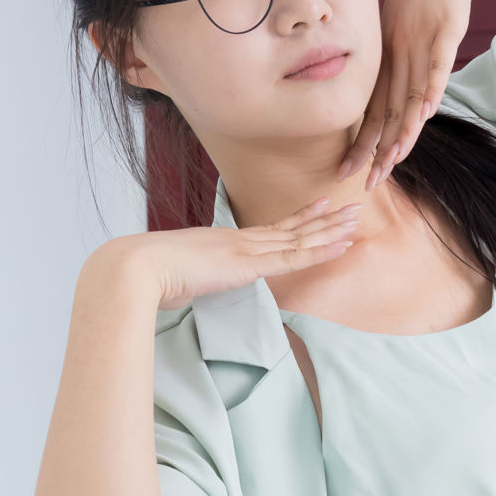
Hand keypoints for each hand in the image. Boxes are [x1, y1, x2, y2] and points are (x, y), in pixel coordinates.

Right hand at [107, 196, 362, 312]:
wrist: (138, 269)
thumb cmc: (149, 277)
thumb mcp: (177, 279)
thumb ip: (188, 282)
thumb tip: (183, 290)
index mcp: (224, 242)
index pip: (270, 230)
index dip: (298, 219)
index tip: (319, 206)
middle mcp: (240, 239)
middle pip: (291, 228)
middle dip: (324, 219)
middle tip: (352, 206)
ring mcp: (246, 249)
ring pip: (299, 238)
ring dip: (330, 229)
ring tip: (357, 219)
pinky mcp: (249, 264)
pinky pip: (294, 257)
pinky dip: (321, 250)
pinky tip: (342, 244)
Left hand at [338, 0, 473, 191]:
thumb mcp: (406, 29)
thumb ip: (403, 61)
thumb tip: (403, 95)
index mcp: (388, 60)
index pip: (375, 110)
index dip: (364, 142)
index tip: (351, 170)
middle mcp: (399, 56)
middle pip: (388, 111)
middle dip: (377, 149)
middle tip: (365, 181)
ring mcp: (421, 44)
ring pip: (410, 94)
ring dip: (402, 130)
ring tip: (394, 159)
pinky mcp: (444, 30)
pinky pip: (437, 64)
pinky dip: (431, 88)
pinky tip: (425, 113)